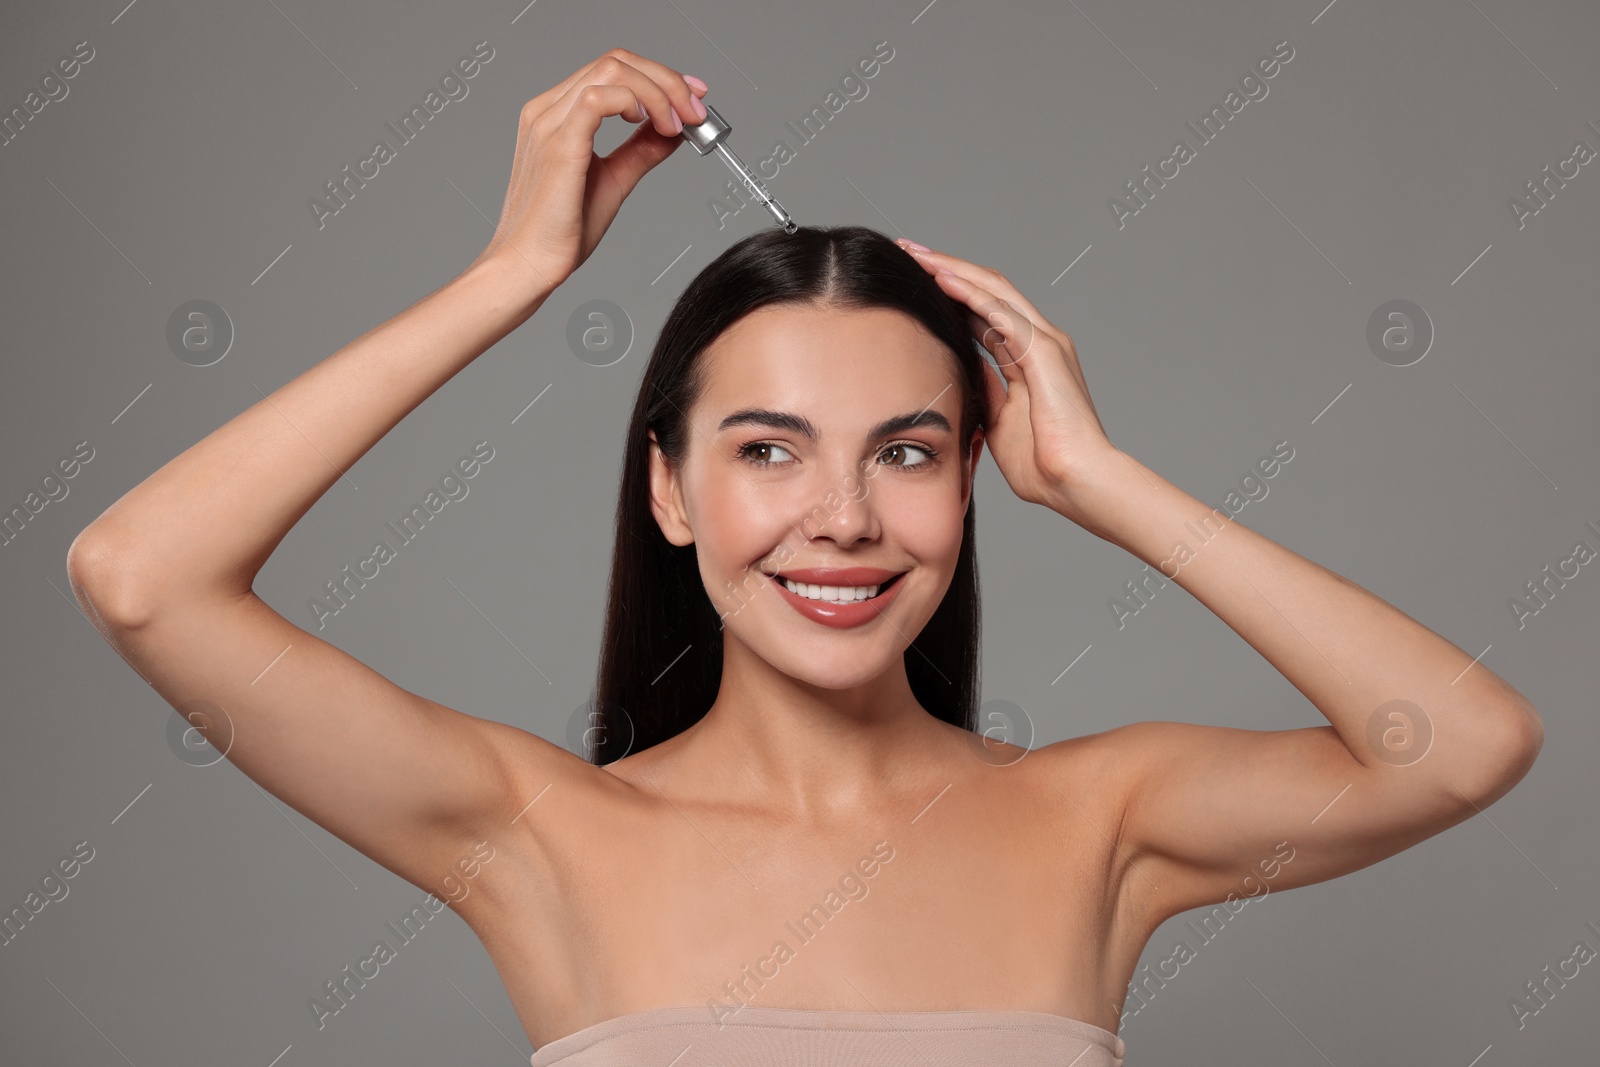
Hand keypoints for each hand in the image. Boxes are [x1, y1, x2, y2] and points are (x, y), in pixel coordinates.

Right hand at [468, 48, 707, 296]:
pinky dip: (636, 102)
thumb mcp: (614, 180)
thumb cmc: (560, 231)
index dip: (659, 76)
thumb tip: (673, 131)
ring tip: (677, 124)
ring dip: (658, 90)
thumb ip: (640, 151)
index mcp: (557, 115)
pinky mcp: (558, 143)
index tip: (692, 98)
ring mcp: (549, 123)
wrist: (529, 264)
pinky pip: (600, 99)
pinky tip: (650, 125)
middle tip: (695, 110)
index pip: (612, 70)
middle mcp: (548, 110)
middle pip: (616, 61)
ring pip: (612, 70)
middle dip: (667, 80)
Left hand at [895, 238, 1118, 513]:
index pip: (983, 311)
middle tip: (908, 250)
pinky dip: (970, 293)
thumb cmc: (1044, 464)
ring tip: (916, 254)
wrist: (1077, 483)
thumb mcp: (999, 421)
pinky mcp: (1045, 351)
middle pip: (987, 289)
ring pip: (993, 290)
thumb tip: (964, 374)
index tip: (913, 280)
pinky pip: (1001, 313)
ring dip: (952, 269)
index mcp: (1028, 357)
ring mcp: (1045, 342)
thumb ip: (986, 392)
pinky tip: (942, 279)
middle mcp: (1040, 341)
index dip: (950, 292)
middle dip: (946, 267)